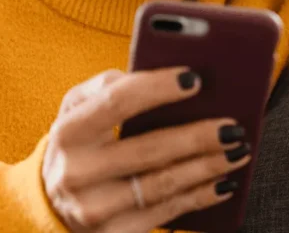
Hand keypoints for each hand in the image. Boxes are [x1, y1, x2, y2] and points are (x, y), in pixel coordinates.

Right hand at [42, 68, 250, 232]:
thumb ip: (106, 86)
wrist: (50, 203)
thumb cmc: (77, 143)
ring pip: (164, 184)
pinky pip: (168, 212)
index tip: (194, 79)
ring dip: (208, 167)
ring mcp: (96, 208)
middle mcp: (77, 172)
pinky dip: (201, 196)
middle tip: (233, 125)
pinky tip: (224, 182)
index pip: (116, 103)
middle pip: (149, 149)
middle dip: (197, 136)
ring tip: (238, 150)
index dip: (157, 89)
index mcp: (68, 131)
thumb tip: (154, 75)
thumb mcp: (75, 109)